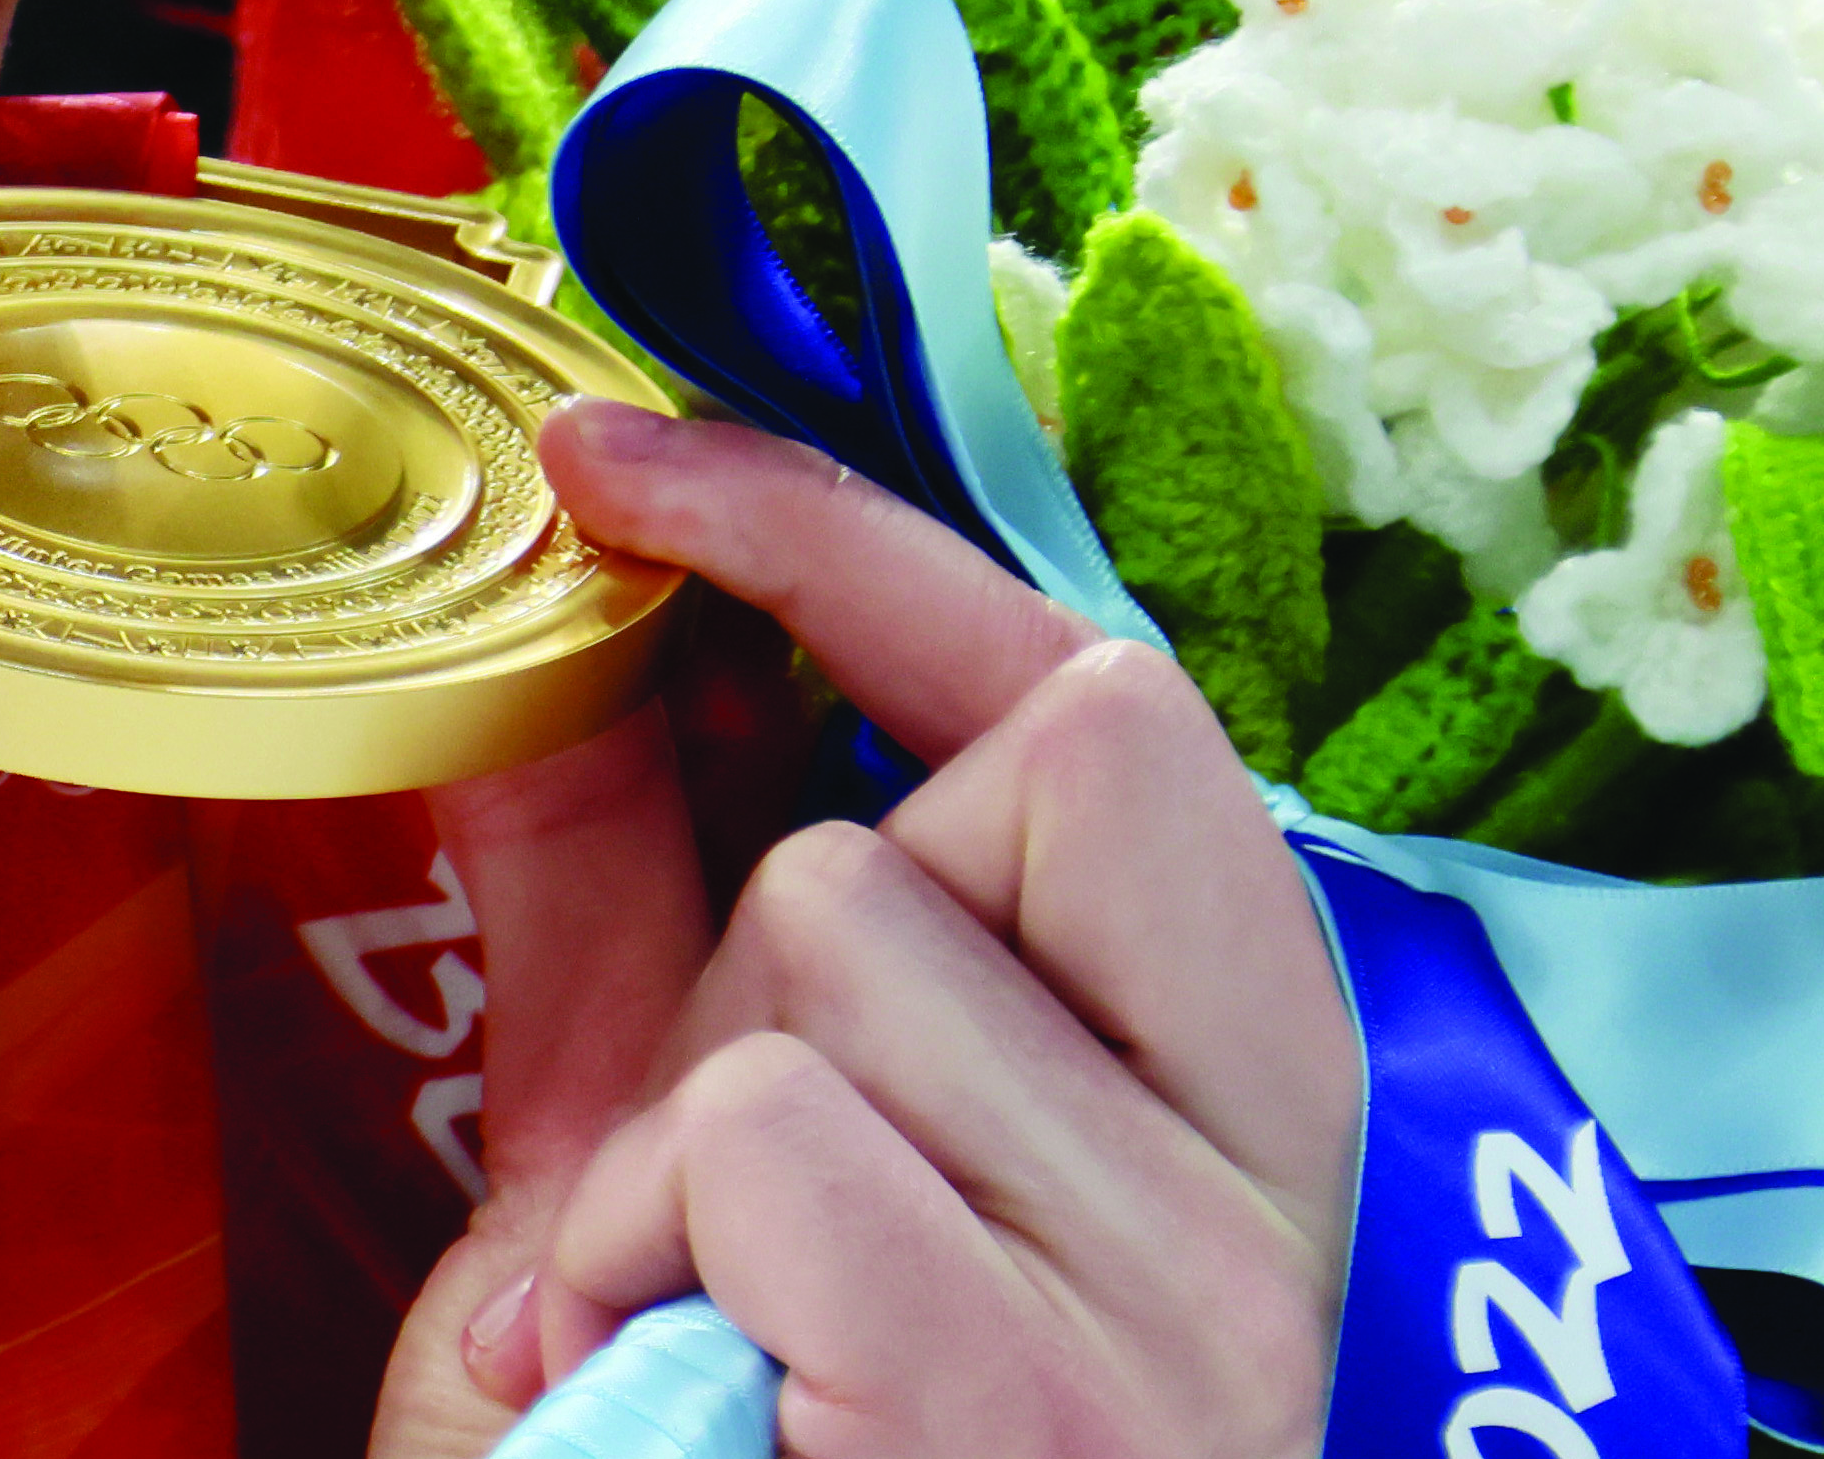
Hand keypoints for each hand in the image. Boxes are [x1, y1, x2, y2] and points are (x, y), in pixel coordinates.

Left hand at [368, 403, 1355, 1458]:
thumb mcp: (663, 1171)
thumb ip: (630, 912)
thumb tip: (546, 642)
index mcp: (1217, 1112)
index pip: (1106, 701)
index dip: (855, 533)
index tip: (622, 459)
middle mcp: (1277, 1197)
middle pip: (1014, 763)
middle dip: (798, 920)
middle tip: (739, 1167)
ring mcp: (1197, 1306)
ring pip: (835, 942)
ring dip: (668, 1137)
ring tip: (690, 1336)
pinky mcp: (1050, 1400)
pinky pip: (769, 1123)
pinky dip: (642, 1244)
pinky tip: (672, 1396)